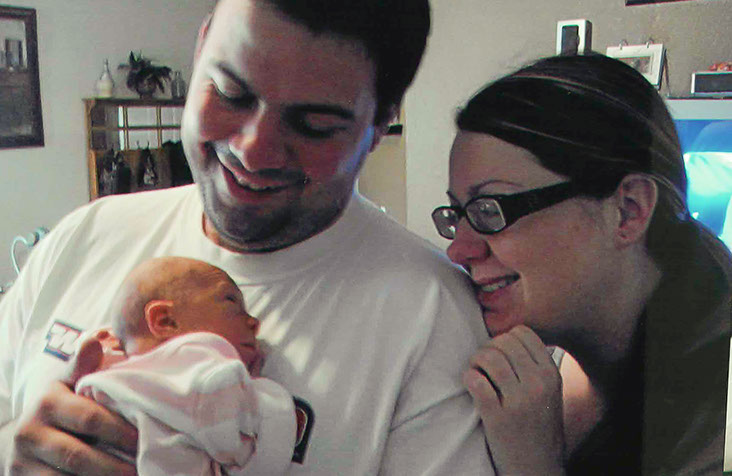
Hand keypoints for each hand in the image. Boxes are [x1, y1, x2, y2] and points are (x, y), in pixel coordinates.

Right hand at [6, 335, 137, 474]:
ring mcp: (22, 461)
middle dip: (114, 465)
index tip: (142, 440)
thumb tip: (93, 341)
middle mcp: (29, 432)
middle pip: (79, 456)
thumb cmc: (62, 405)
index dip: (119, 431)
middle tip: (140, 469)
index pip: (89, 419)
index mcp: (47, 402)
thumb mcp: (69, 383)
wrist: (27, 436)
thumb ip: (83, 366)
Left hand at [464, 325, 564, 475]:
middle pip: (502, 342)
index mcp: (551, 374)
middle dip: (487, 348)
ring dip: (475, 361)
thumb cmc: (538, 425)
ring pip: (489, 357)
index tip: (498, 353)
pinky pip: (476, 382)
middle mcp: (538, 385)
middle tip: (482, 364)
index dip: (504, 338)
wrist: (536, 467)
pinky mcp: (498, 418)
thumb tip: (508, 335)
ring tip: (476, 373)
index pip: (522, 333)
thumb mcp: (549, 391)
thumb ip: (534, 365)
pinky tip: (471, 384)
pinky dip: (468, 378)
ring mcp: (519, 402)